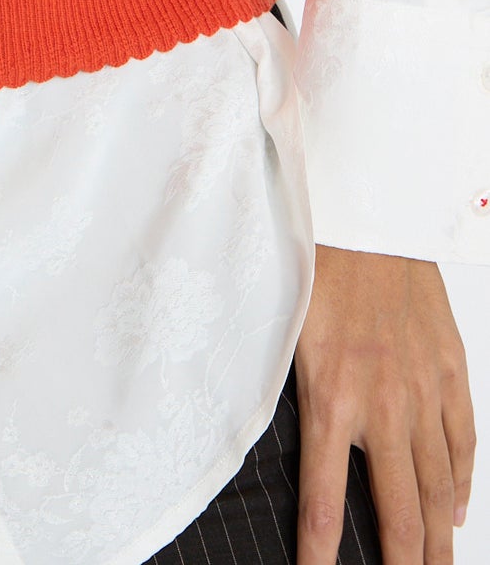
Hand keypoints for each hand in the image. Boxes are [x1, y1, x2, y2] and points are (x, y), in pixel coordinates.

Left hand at [293, 243, 475, 564]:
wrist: (367, 213)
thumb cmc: (315, 263)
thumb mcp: (282, 330)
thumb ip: (289, 390)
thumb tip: (280, 437)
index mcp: (331, 396)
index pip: (322, 498)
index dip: (320, 551)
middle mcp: (383, 405)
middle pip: (398, 512)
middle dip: (401, 564)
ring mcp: (424, 391)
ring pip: (437, 489)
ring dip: (435, 541)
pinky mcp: (451, 369)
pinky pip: (462, 443)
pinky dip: (461, 485)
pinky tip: (454, 514)